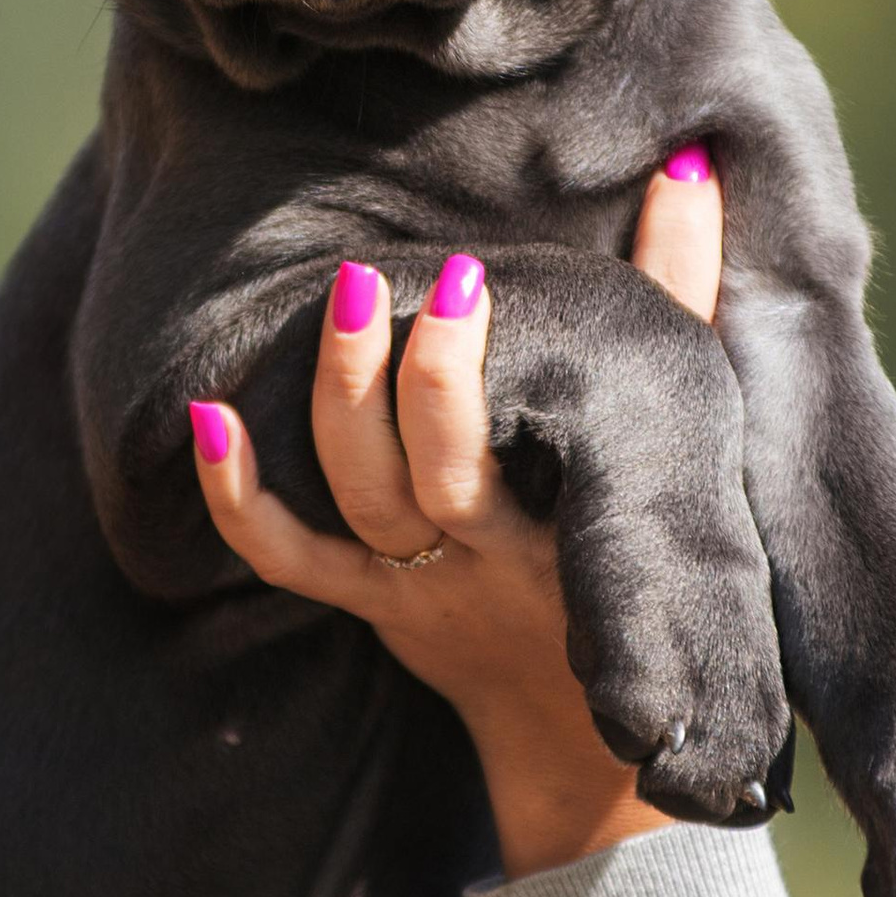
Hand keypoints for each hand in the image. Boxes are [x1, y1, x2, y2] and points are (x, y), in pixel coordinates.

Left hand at [190, 161, 727, 876]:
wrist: (595, 729)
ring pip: (364, 498)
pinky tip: (208, 414)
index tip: (478, 275)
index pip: (534, 442)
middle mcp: (499, 551)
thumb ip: (685, 293)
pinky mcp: (371, 600)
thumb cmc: (646, 541)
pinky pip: (290, 557)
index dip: (484, 369)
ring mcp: (426, 580)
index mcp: (583, 516)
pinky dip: (239, 496)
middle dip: (417, 376)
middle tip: (393, 279)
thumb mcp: (686, 430)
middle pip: (439, 471)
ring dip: (338, 401)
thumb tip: (688, 167)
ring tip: (341, 297)